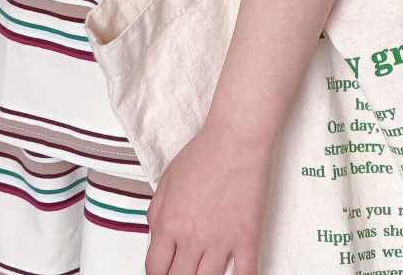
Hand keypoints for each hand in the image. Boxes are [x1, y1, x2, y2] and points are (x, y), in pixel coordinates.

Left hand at [145, 120, 272, 274]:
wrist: (234, 141)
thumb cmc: (202, 154)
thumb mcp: (166, 180)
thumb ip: (157, 211)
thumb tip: (156, 236)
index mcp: (169, 223)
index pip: (155, 268)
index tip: (164, 273)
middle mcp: (192, 238)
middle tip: (184, 271)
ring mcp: (221, 242)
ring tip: (206, 271)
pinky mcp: (246, 239)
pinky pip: (244, 274)